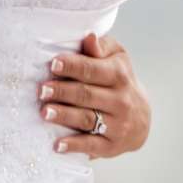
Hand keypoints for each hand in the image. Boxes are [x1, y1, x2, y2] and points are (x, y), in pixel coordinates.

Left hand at [40, 32, 149, 159]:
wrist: (141, 118)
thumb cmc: (118, 82)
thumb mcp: (117, 60)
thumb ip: (102, 48)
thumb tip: (89, 36)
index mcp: (119, 75)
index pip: (94, 69)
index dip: (73, 66)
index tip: (53, 64)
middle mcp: (121, 100)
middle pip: (87, 94)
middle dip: (63, 91)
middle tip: (41, 90)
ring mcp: (118, 124)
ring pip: (87, 119)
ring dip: (64, 115)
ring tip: (44, 112)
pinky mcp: (111, 145)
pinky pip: (91, 145)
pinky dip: (74, 145)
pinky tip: (57, 145)